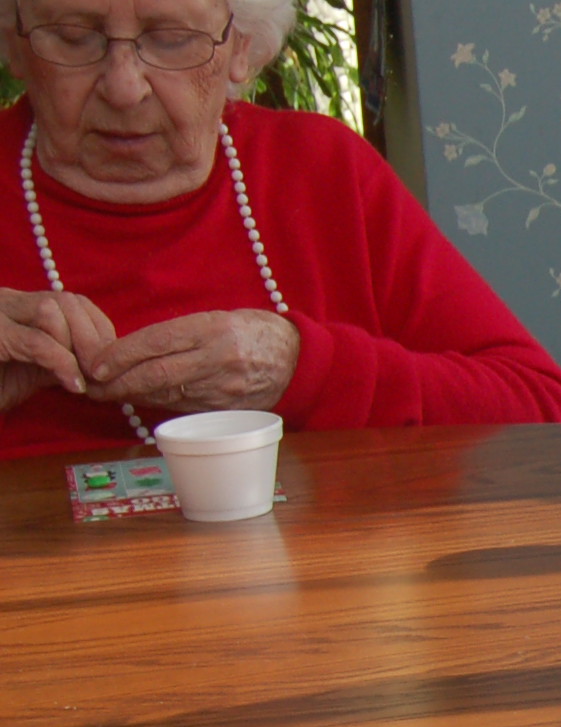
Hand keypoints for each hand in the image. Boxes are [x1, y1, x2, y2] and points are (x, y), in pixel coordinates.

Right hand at [0, 287, 114, 411]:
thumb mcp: (34, 370)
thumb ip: (63, 358)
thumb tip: (102, 363)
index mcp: (17, 306)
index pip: (72, 301)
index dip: (99, 330)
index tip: (109, 362)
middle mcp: (5, 301)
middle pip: (67, 302)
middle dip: (94, 339)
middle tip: (102, 375)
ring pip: (53, 312)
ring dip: (78, 348)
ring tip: (84, 380)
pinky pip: (37, 342)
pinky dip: (62, 364)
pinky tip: (72, 386)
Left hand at [83, 309, 299, 412]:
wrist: (301, 360)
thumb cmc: (255, 332)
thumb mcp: (220, 318)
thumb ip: (182, 333)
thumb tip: (136, 351)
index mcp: (215, 329)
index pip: (158, 341)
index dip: (123, 354)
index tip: (98, 364)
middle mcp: (218, 359)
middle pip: (158, 374)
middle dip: (119, 382)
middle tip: (94, 385)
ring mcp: (224, 387)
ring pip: (167, 393)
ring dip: (133, 395)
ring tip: (109, 392)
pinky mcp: (227, 407)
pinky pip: (184, 405)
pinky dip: (158, 401)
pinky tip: (141, 398)